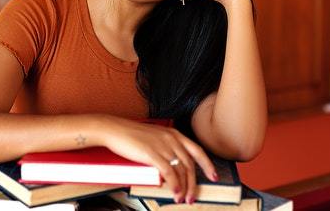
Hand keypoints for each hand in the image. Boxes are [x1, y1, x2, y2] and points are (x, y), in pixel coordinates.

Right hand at [99, 116, 216, 203]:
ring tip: (183, 199)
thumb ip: (165, 149)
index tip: (214, 176)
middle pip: (190, 164)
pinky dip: (175, 185)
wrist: (115, 129)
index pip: (197, 150)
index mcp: (174, 134)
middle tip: (194, 197)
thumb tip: (171, 168)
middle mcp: (171, 139)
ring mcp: (163, 146)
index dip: (207, 165)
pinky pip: (169, 172)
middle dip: (194, 183)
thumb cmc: (131, 135)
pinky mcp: (152, 154)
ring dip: (185, 188)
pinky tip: (176, 193)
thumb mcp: (154, 137)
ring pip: (181, 170)